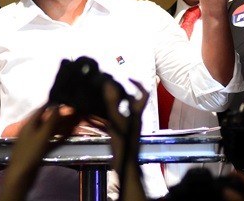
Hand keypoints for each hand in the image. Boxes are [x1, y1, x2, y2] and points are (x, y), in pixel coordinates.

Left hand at [0, 104, 80, 200]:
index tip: (64, 101)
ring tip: (70, 124)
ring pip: (46, 129)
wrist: (21, 175)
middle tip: (71, 115)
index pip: (40, 110)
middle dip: (57, 116)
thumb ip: (51, 121)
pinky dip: (55, 136)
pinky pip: (47, 139)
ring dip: (57, 126)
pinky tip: (62, 138)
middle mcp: (29, 130)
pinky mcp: (35, 149)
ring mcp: (32, 140)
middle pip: (44, 120)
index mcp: (28, 125)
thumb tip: (58, 105)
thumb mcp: (42, 136)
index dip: (51, 105)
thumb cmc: (30, 153)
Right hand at [102, 79, 148, 200]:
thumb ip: (113, 103)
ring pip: (126, 109)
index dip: (137, 84)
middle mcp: (136, 118)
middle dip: (124, 91)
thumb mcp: (117, 122)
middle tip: (112, 85)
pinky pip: (119, 117)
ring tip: (104, 95)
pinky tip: (100, 113)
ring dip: (117, 101)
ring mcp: (130, 126)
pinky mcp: (124, 132)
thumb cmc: (123, 144)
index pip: (143, 94)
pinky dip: (111, 112)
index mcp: (137, 114)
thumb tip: (109, 84)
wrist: (125, 166)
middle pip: (134, 100)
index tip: (127, 78)